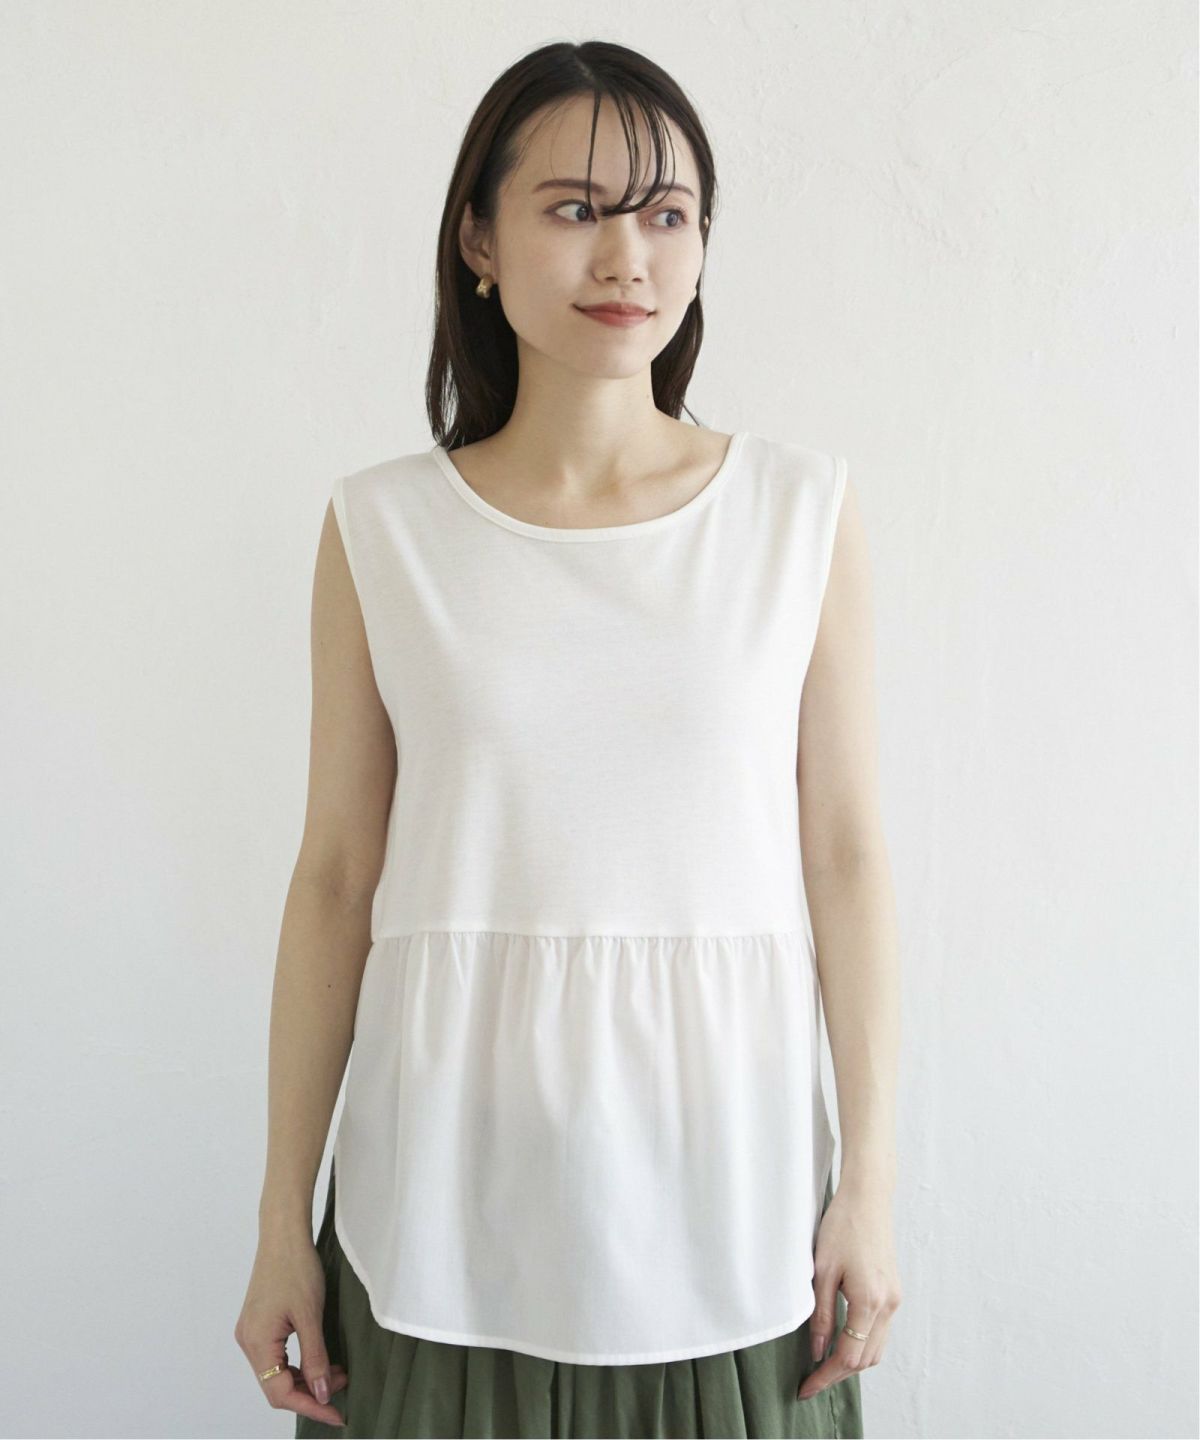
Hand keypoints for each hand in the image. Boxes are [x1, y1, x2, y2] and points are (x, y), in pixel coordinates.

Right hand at [234, 1232, 349, 1427]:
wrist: (283, 1234)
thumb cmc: (296, 1268)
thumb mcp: (311, 1315)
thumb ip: (315, 1358)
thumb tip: (322, 1393)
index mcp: (256, 1343)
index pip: (280, 1392)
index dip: (310, 1406)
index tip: (336, 1414)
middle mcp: (248, 1342)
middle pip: (276, 1385)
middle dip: (310, 1392)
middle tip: (342, 1387)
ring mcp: (252, 1332)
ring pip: (277, 1371)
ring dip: (306, 1377)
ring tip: (337, 1372)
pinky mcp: (259, 1323)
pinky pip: (277, 1355)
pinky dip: (298, 1362)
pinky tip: (320, 1357)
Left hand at [797, 1181, 901, 1400]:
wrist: (868, 1198)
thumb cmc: (842, 1226)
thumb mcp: (822, 1271)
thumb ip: (821, 1315)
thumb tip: (818, 1351)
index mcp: (869, 1302)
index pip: (848, 1356)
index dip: (825, 1376)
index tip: (805, 1388)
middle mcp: (888, 1305)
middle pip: (866, 1359)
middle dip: (838, 1374)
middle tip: (811, 1382)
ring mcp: (894, 1298)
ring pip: (876, 1348)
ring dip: (852, 1362)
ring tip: (824, 1366)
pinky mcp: (893, 1291)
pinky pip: (880, 1331)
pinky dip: (863, 1345)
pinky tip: (842, 1342)